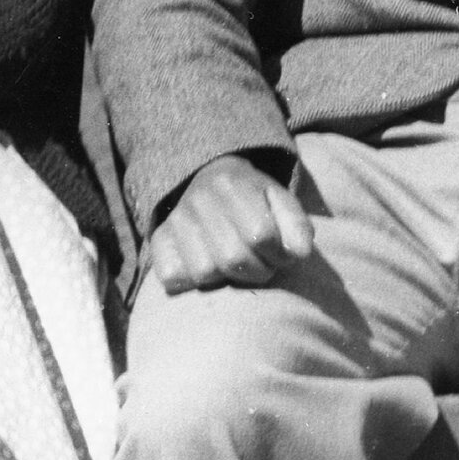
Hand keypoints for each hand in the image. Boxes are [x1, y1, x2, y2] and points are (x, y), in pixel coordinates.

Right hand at [142, 154, 315, 296]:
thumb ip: (296, 225)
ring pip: (204, 273)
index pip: (261, 235)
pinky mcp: (159, 240)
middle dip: (257, 271)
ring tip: (233, 266)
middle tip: (260, 264)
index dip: (279, 254)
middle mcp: (199, 199)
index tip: (281, 254)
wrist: (206, 178)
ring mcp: (175, 220)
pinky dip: (189, 281)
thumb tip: (299, 253)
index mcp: (233, 183)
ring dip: (226, 279)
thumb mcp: (280, 201)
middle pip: (233, 258)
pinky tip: (204, 267)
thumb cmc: (252, 199)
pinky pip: (171, 277)